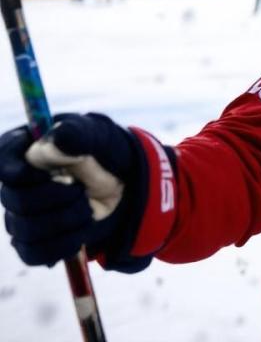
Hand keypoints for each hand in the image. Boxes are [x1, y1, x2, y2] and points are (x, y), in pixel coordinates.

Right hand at [0, 113, 175, 271]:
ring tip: (87, 206)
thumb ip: (76, 134)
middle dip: (59, 197)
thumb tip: (54, 139)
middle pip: (16, 201)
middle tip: (82, 188)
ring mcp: (19, 213)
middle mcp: (14, 184)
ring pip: (26, 230)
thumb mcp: (98, 136)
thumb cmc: (104, 152)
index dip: (29, 174)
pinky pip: (34, 253)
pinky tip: (82, 228)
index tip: (60, 171)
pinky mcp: (31, 240)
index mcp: (20, 150)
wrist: (122, 182)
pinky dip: (65, 243)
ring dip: (66, 220)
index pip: (5, 165)